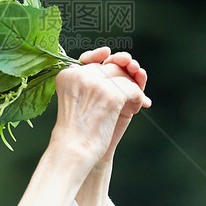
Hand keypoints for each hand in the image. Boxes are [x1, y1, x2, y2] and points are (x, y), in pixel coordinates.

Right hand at [51, 47, 150, 170]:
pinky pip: (132, 89)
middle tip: (132, 93)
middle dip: (124, 77)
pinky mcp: (110, 95)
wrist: (73, 150)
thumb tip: (108, 61)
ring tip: (132, 105)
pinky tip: (134, 110)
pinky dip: (137, 99)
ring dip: (131, 90)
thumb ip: (87, 82)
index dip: (100, 56)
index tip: (109, 55)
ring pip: (123, 77)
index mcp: (67, 76)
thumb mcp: (76, 101)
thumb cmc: (75, 131)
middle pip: (110, 67)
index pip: (90, 60)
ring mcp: (96, 83)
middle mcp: (80, 75)